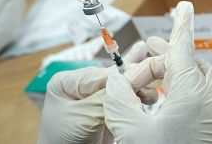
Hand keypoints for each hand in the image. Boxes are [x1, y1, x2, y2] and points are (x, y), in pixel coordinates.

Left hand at [37, 40, 164, 143]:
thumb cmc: (63, 140)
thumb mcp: (83, 116)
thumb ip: (104, 98)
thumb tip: (126, 81)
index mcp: (69, 81)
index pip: (100, 73)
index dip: (122, 77)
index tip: (140, 79)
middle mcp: (82, 86)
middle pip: (113, 79)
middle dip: (132, 83)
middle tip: (148, 87)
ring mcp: (95, 98)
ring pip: (120, 88)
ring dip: (136, 90)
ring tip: (149, 96)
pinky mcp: (106, 109)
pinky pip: (123, 100)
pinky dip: (135, 100)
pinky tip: (146, 99)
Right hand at [104, 1, 211, 143]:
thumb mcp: (129, 128)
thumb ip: (118, 97)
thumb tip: (116, 81)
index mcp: (192, 92)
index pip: (182, 48)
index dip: (180, 25)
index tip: (184, 7)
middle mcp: (210, 96)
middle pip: (185, 61)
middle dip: (162, 53)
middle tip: (144, 49)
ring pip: (193, 75)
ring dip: (171, 68)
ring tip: (151, 66)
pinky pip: (198, 89)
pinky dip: (180, 83)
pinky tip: (166, 88)